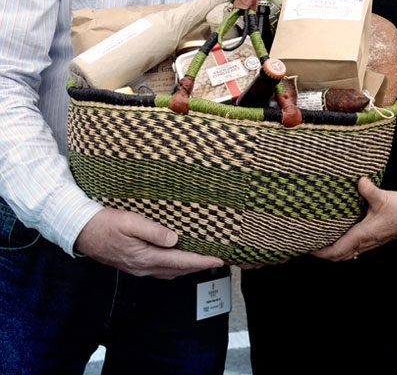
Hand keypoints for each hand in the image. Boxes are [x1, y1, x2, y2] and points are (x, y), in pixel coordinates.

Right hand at [74, 208, 223, 278]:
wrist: (80, 232)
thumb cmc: (105, 223)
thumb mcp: (130, 222)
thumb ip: (153, 231)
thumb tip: (175, 239)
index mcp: (145, 257)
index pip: (180, 262)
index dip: (201, 261)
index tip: (219, 259)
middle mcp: (143, 267)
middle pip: (178, 270)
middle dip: (199, 266)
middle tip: (218, 260)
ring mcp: (138, 268)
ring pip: (170, 272)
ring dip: (187, 267)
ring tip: (203, 259)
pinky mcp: (133, 264)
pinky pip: (160, 270)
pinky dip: (174, 266)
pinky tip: (178, 259)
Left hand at [312, 177, 396, 260]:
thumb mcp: (383, 198)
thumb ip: (369, 190)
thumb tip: (358, 180)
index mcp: (362, 235)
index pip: (336, 251)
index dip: (320, 252)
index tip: (307, 248)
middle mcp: (364, 242)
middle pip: (339, 256)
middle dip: (323, 254)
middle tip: (310, 244)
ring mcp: (370, 242)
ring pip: (347, 253)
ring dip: (333, 250)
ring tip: (322, 240)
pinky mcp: (375, 238)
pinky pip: (354, 247)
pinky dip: (344, 245)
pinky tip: (342, 233)